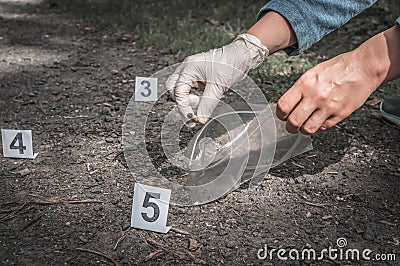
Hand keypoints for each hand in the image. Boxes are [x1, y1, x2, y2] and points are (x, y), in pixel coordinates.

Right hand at [166, 33, 268, 125]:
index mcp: (189, 68)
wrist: (241, 55)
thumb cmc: (230, 64)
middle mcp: (187, 68)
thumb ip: (207, 104)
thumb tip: (200, 119)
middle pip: (173, 89)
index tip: (191, 119)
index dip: (184, 108)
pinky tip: (201, 99)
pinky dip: (191, 95)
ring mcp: (191, 70)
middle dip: (182, 103)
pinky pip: (188, 87)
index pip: (179, 92)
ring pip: (179, 88)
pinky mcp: (197, 74)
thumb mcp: (218, 87)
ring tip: (200, 104)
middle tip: (194, 113)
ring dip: (187, 99)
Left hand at [276, 23, 399, 134]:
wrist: (363, 67)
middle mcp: (315, 96)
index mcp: (305, 84)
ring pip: (307, 129)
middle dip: (290, 127)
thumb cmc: (338, 68)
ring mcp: (328, 107)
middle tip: (291, 126)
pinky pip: (323, 128)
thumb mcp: (313, 73)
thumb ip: (300, 89)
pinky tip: (318, 121)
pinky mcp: (340, 114)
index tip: (282, 116)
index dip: (280, 114)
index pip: (283, 106)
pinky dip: (318, 127)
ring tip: (304, 126)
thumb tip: (288, 104)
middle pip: (293, 121)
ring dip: (303, 130)